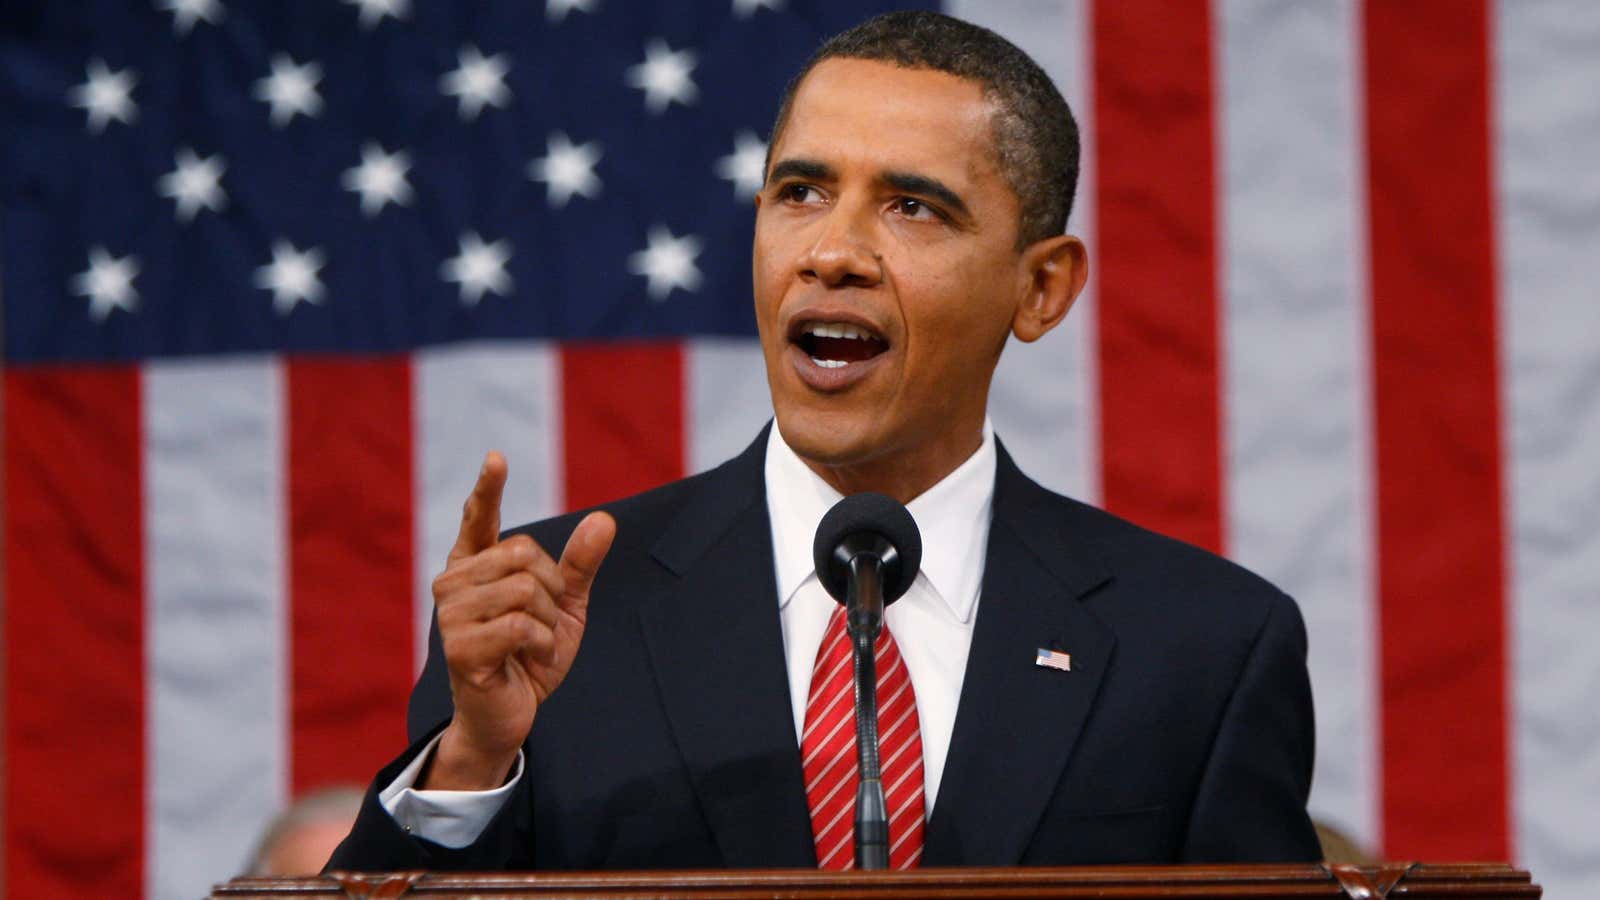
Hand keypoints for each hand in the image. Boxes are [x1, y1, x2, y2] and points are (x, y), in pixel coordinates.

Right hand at [423, 451, 615, 789]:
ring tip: (532, 645)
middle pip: (522, 552)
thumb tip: (605, 519)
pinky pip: (522, 624)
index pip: (478, 518)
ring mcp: (451, 615)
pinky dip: (543, 644)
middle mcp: (453, 583)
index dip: (488, 488)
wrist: (510, 715)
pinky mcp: (458, 647)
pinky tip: (530, 660)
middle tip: (542, 624)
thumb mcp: (566, 607)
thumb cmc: (531, 657)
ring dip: (548, 621)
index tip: (498, 458)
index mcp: (474, 566)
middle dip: (552, 589)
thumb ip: (580, 565)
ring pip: (525, 588)